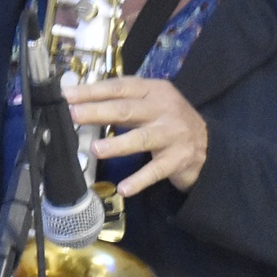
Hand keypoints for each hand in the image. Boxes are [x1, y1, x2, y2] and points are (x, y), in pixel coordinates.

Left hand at [64, 78, 208, 195]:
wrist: (209, 146)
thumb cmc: (170, 123)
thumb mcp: (152, 104)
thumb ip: (124, 103)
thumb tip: (83, 105)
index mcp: (154, 91)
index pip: (120, 87)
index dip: (93, 91)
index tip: (68, 95)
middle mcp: (164, 109)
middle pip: (127, 110)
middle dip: (98, 112)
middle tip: (74, 115)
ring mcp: (172, 134)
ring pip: (141, 139)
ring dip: (118, 144)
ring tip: (95, 149)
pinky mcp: (178, 159)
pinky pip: (155, 171)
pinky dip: (139, 180)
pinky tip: (124, 188)